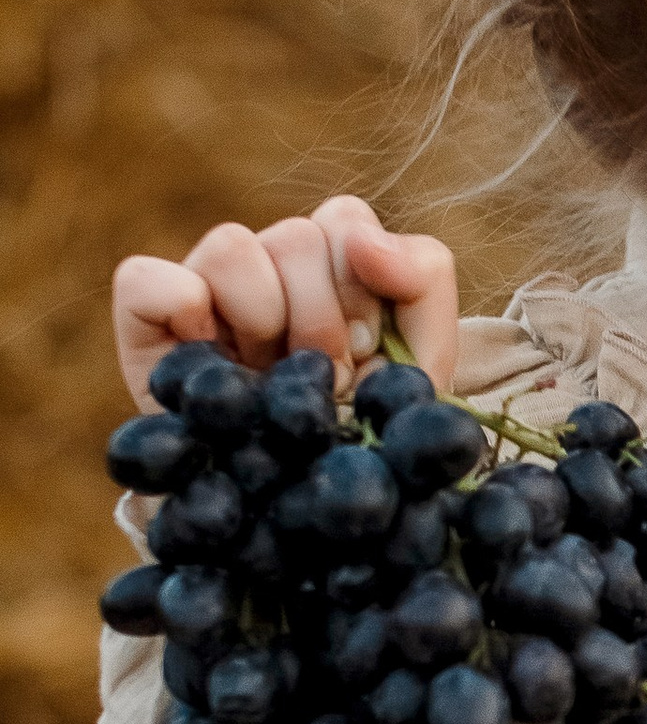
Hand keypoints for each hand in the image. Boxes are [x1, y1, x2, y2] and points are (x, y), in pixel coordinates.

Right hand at [112, 197, 458, 410]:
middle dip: (322, 321)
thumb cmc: (363, 427)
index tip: (366, 348)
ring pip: (231, 247)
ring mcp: (205, 283)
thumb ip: (422, 278)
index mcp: (330, 262)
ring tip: (272, 378)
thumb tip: (364, 237)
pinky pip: (149, 279)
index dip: (364, 284)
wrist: (307, 504)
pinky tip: (216, 365)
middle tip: (323, 376)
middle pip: (297, 236)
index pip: (345, 219)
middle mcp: (267, 262)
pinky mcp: (146, 316)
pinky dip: (184, 313)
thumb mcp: (422, 359)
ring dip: (265, 321)